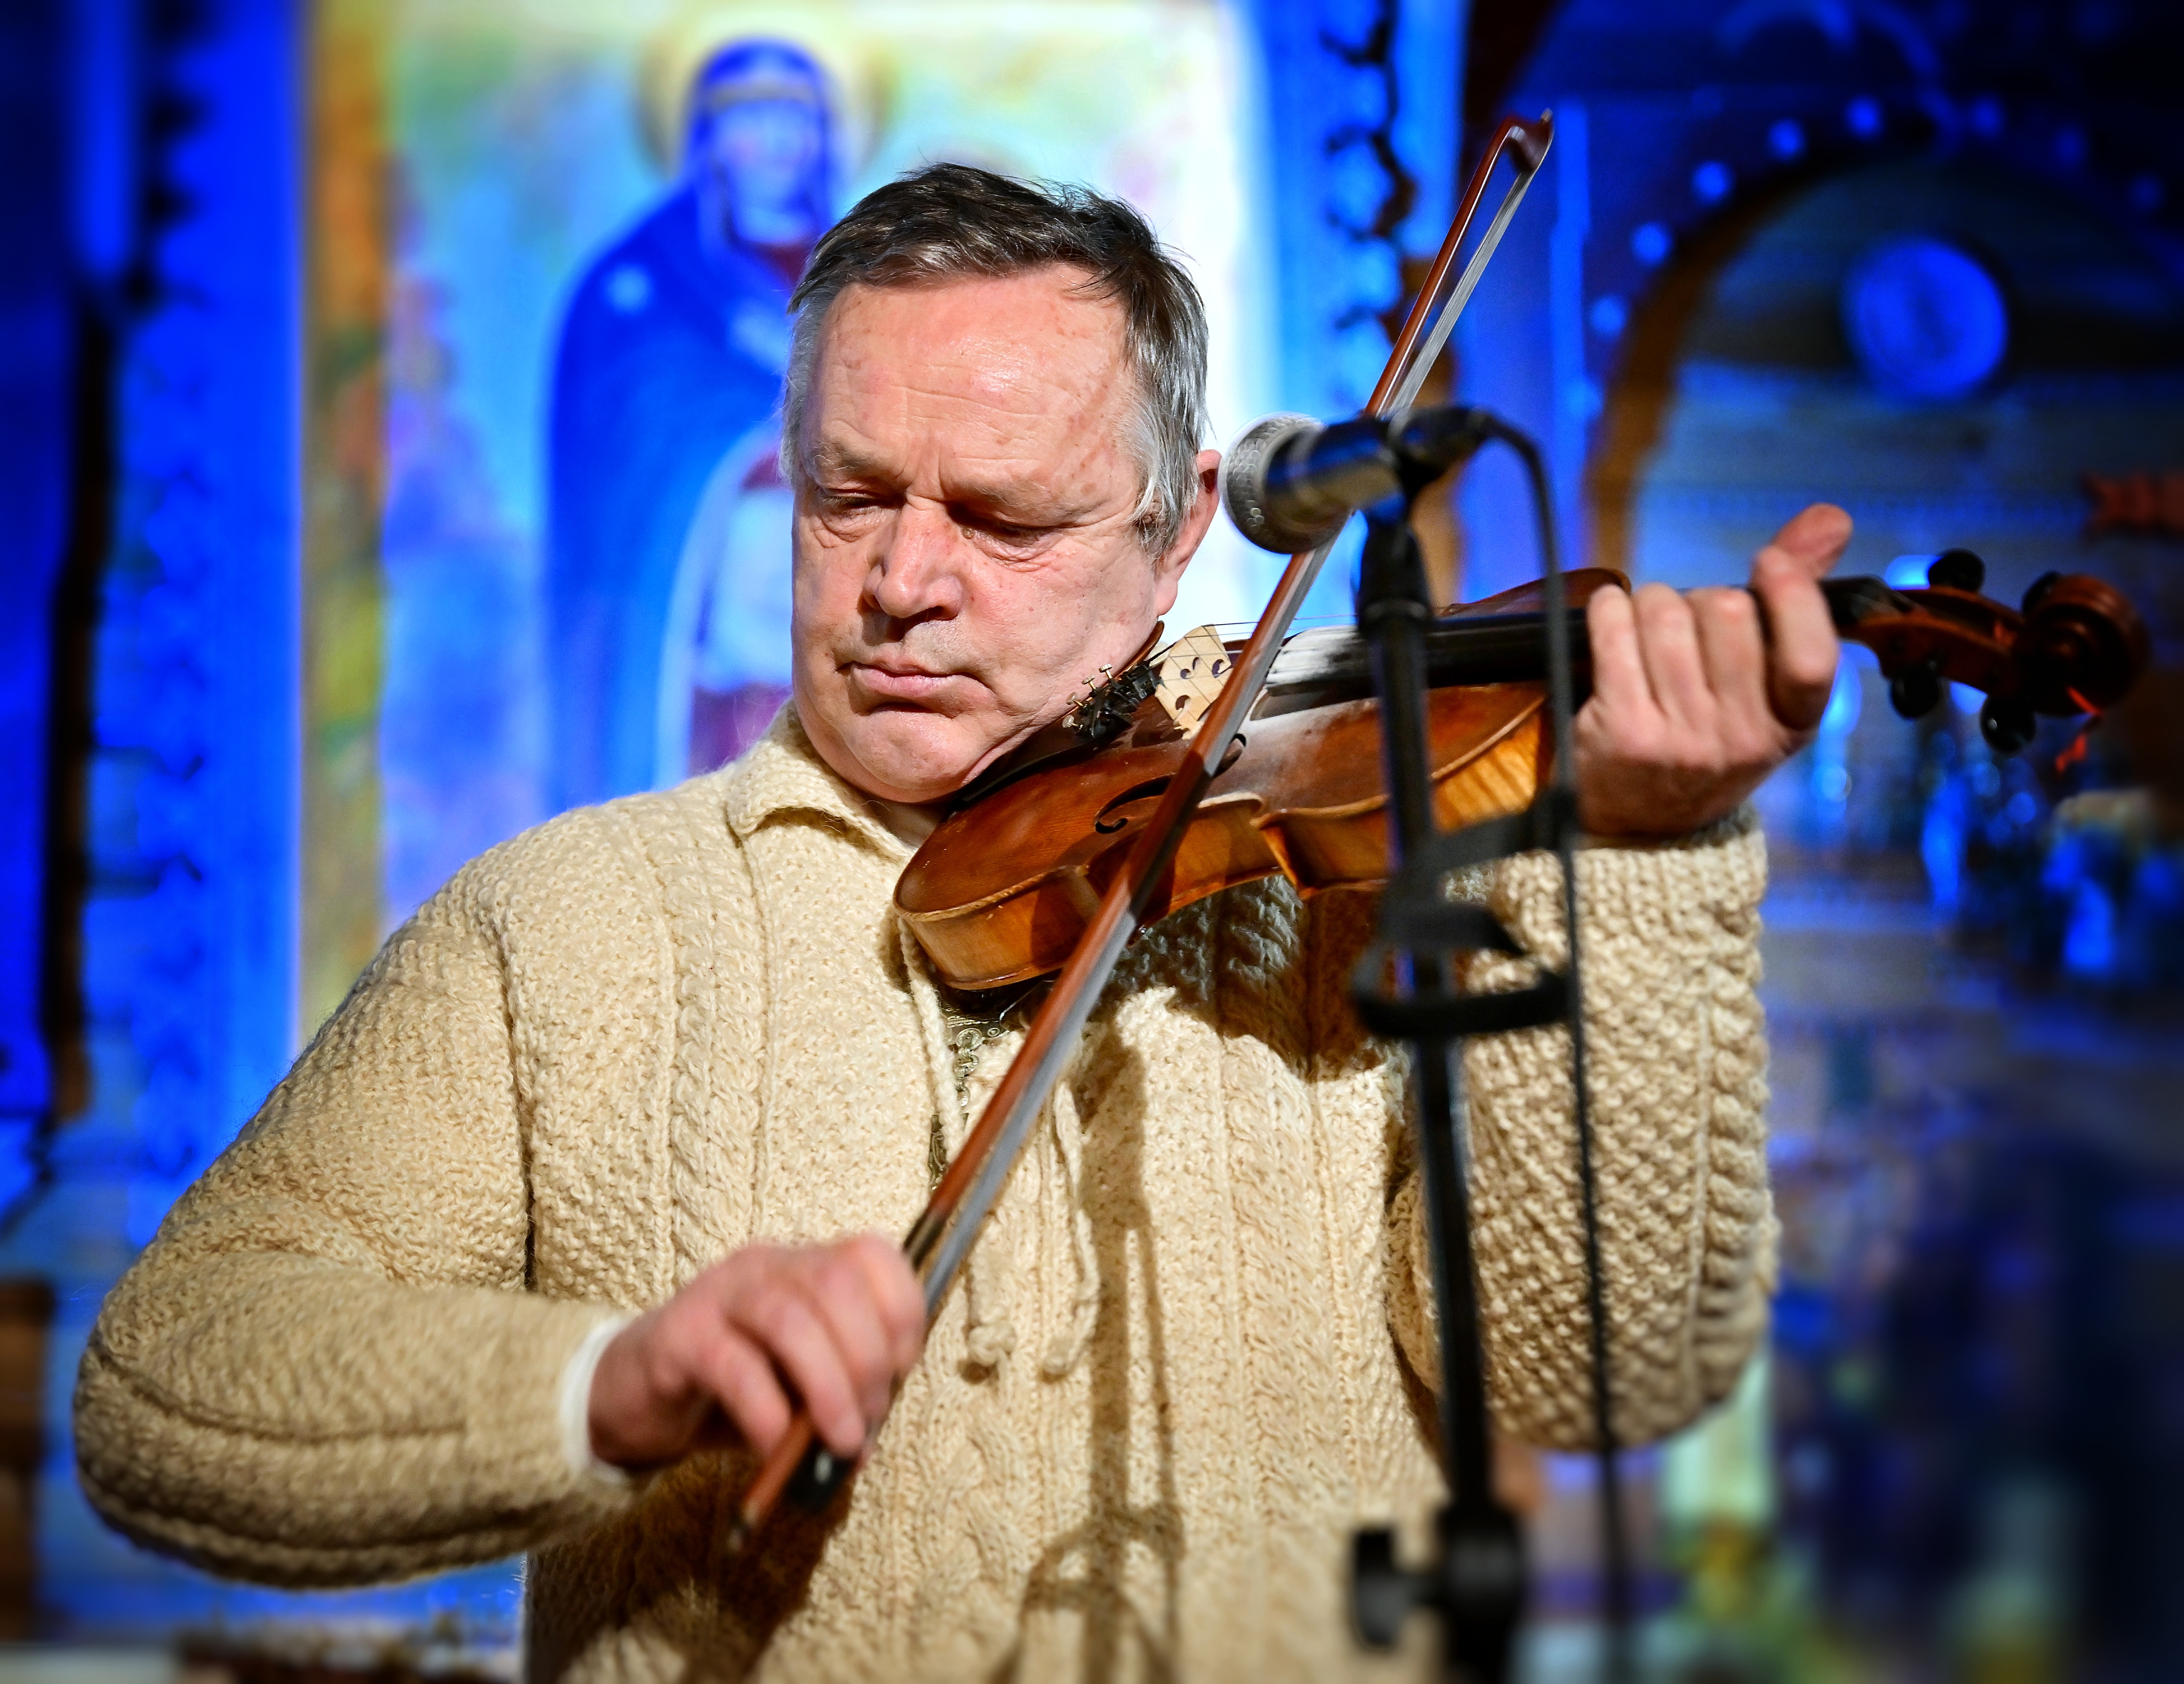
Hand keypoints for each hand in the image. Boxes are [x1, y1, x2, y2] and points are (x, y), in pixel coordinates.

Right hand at [587, 1235, 924, 1471]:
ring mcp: (718, 1295)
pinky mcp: (678, 1337)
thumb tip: (867, 1443)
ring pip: (789, 1319)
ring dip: (829, 1387)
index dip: (901, 1313)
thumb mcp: (794, 1386)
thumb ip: (836, 1397)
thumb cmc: (728, 1388)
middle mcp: (766, 1267)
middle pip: (837, 1284)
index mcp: (804, 1267)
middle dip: (868, 1359)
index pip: (871, 1256)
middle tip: (867, 1422)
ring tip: (841, 1441)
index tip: (901, 1372)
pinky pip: (734, 1367)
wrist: (630, 1395)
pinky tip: (777, 1448)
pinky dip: (768, 1413)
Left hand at [1574, 503, 1849, 837]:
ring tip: (1646, 632)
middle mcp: (1743, 738)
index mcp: (1793, 725)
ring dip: (1649, 604)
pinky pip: (1614, 632)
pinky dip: (1609, 610)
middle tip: (1686, 627)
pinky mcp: (1623, 733)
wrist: (1644, 829)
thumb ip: (1796, 601)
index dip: (1791, 593)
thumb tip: (1832, 517)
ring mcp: (1682, 739)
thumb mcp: (1765, 689)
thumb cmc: (1709, 737)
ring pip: (1665, 614)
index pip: (1812, 653)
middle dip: (1700, 598)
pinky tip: (1610, 618)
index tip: (1767, 562)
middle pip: (1726, 611)